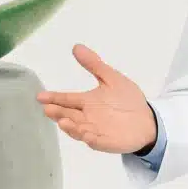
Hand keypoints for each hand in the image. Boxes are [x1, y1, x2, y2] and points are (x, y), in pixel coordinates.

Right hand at [36, 44, 156, 153]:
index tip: (40, 96)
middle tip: (47, 109)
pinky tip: (86, 135)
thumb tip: (76, 47)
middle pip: (68, 115)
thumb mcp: (111, 78)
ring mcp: (95, 131)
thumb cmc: (127, 100)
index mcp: (87, 102)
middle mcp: (87, 117)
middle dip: (58, 113)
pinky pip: (96, 141)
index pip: (67, 99)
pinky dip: (90, 139)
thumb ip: (94, 65)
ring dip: (70, 127)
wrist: (147, 120)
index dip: (54, 98)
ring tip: (63, 121)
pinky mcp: (106, 142)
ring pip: (78, 129)